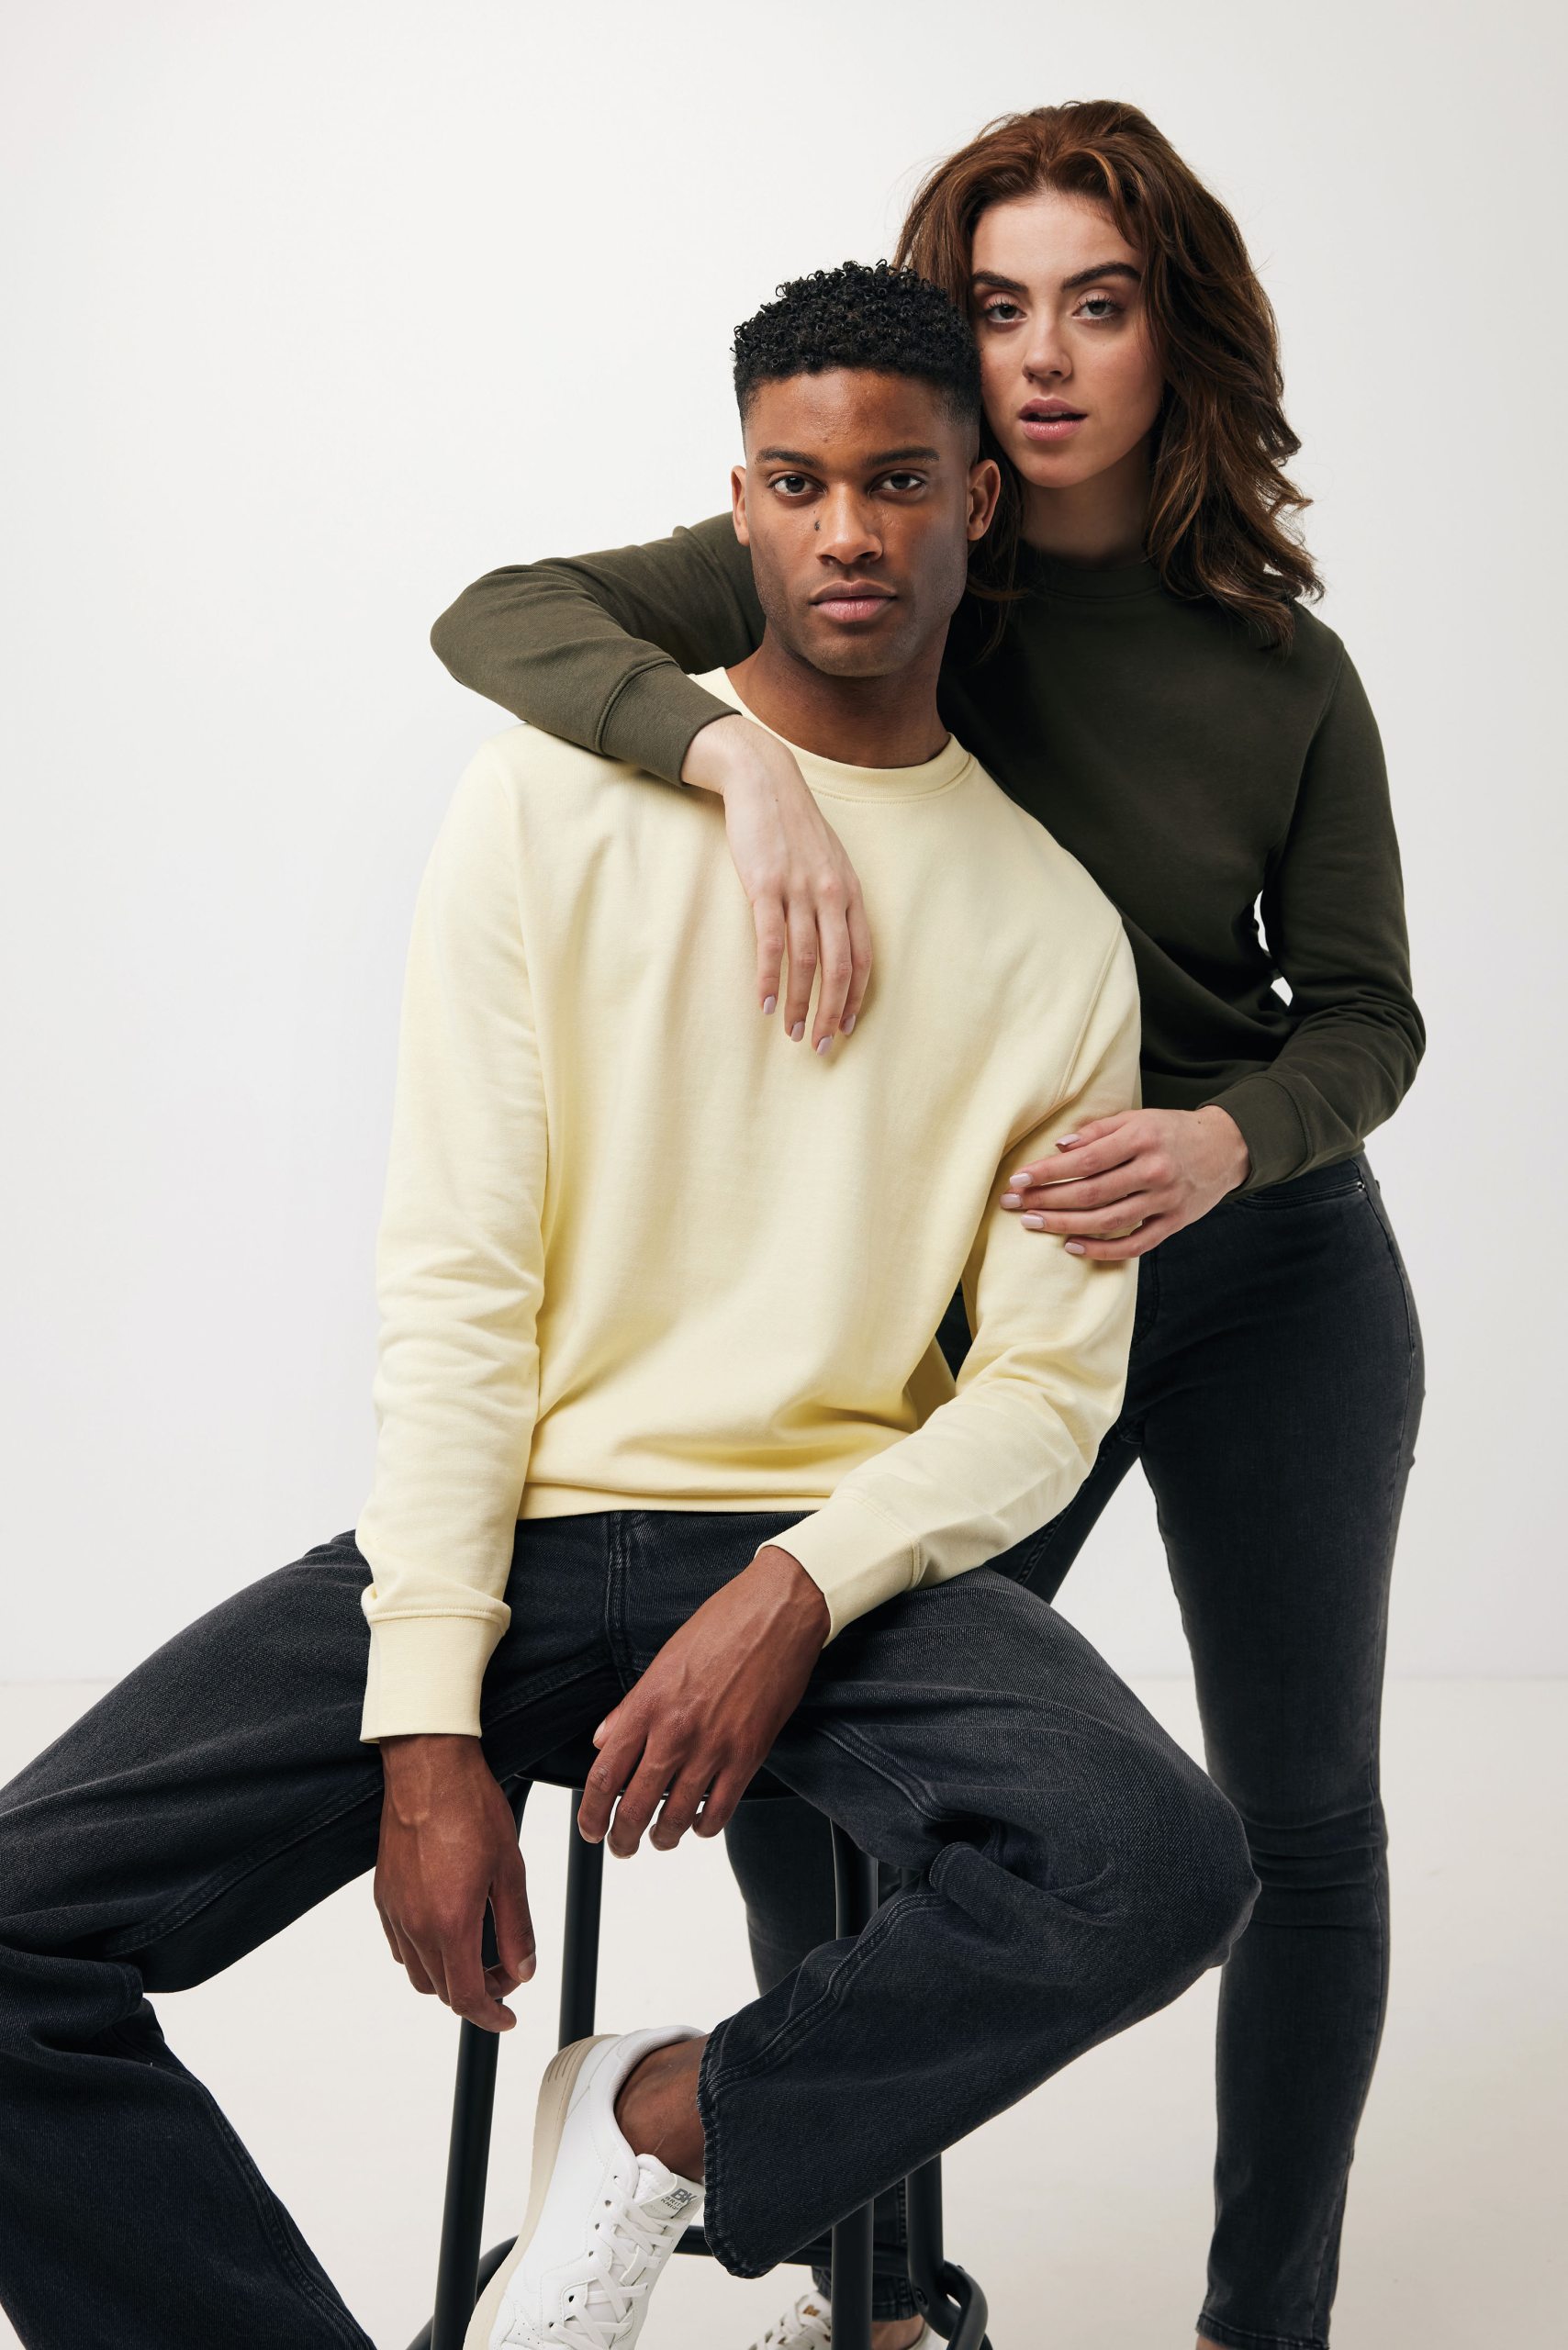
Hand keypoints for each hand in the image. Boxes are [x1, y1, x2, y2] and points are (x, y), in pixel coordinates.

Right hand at [375, 1733, 534, 2033]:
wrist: (428, 1767)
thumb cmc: (471, 1807)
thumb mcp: (510, 1870)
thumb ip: (517, 1927)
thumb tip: (523, 1970)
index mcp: (450, 1923)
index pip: (467, 1998)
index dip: (491, 2016)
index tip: (508, 2018)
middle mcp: (415, 1925)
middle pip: (442, 1990)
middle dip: (477, 1992)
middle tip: (507, 1972)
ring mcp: (394, 1911)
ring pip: (418, 1972)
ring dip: (448, 1975)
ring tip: (479, 1951)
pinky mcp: (382, 1894)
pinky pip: (400, 1944)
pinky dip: (424, 1952)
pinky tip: (448, 1928)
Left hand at [577, 1546, 829, 1857]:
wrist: (777, 1613)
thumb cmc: (724, 1625)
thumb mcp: (663, 1660)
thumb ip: (631, 1707)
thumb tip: (605, 1740)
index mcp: (648, 1703)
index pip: (604, 1776)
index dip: (590, 1813)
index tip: (590, 1826)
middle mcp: (675, 1731)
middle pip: (634, 1806)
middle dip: (622, 1838)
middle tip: (621, 1846)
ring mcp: (713, 1747)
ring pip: (675, 1816)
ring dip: (663, 1837)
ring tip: (659, 1839)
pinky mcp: (748, 1755)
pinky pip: (719, 1811)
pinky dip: (704, 1827)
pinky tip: (699, 1824)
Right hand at [681, 713, 871, 1050]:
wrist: (764, 780)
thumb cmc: (793, 825)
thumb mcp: (828, 860)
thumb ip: (834, 898)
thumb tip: (834, 940)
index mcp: (849, 891)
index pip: (863, 956)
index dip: (856, 996)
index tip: (846, 1026)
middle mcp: (831, 894)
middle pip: (839, 966)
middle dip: (831, 1012)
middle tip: (821, 1045)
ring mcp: (799, 890)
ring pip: (806, 961)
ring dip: (800, 1002)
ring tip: (792, 1031)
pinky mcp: (765, 886)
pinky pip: (772, 942)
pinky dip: (770, 977)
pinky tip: (766, 1001)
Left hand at [1001, 1106, 1251, 1259]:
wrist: (1226, 1147)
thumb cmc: (1173, 1130)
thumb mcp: (1138, 1118)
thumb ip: (1098, 1130)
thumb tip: (1059, 1146)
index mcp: (1141, 1138)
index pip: (1084, 1160)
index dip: (1048, 1172)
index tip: (1019, 1179)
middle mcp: (1154, 1170)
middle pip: (1091, 1193)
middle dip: (1047, 1200)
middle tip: (1014, 1204)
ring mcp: (1165, 1200)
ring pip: (1107, 1220)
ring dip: (1065, 1225)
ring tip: (1034, 1223)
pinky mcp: (1174, 1222)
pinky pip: (1134, 1244)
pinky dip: (1102, 1250)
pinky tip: (1073, 1247)